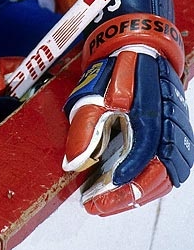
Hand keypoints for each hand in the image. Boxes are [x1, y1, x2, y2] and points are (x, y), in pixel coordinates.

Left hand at [63, 41, 193, 215]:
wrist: (140, 44)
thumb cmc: (116, 67)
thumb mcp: (93, 92)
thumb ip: (86, 127)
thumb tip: (73, 162)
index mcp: (148, 113)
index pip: (139, 159)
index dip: (118, 183)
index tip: (94, 197)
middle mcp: (168, 124)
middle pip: (159, 174)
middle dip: (128, 196)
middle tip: (99, 205)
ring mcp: (176, 128)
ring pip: (168, 174)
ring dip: (141, 193)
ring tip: (111, 201)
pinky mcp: (176, 131)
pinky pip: (173, 165)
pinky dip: (152, 181)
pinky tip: (131, 187)